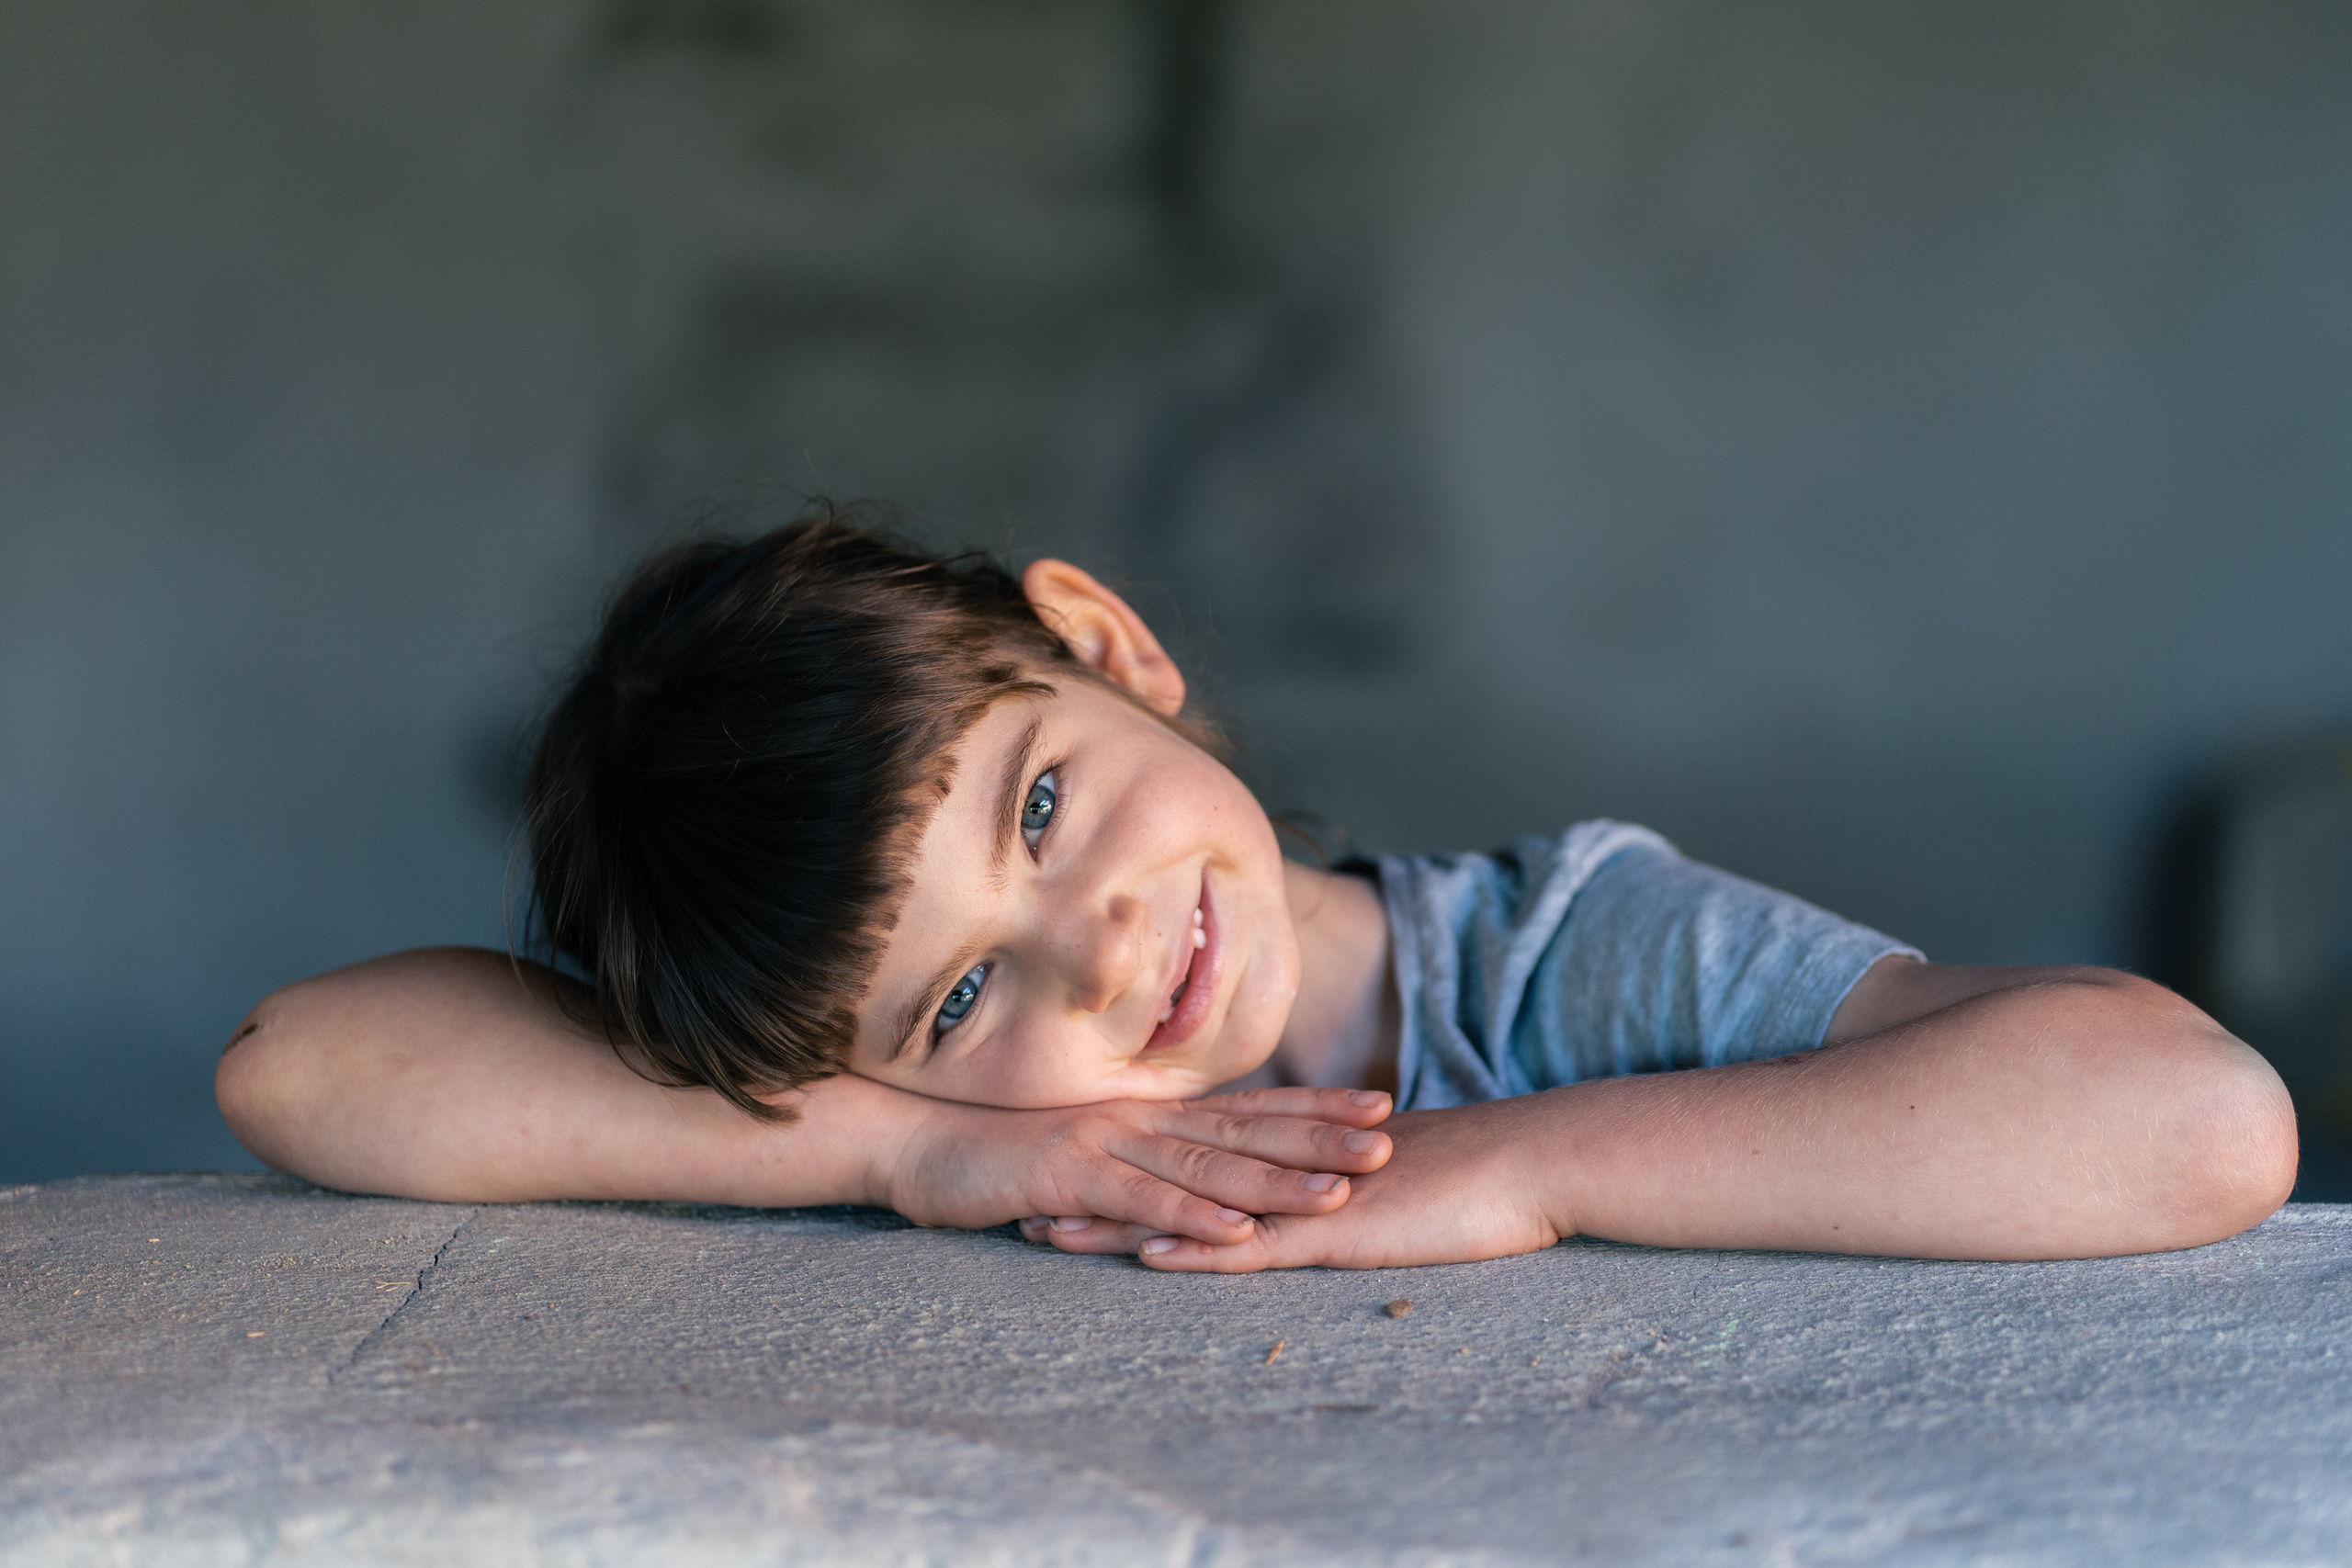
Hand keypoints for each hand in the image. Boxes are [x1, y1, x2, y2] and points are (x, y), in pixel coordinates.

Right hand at [884, 1085, 1394, 1245]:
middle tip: (1389, 1142)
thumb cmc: (997, 1153)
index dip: (1313, 1107)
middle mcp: (1137, 1120)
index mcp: (1146, 1113)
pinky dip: (1190, 1216)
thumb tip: (1193, 1170)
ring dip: (1274, 1181)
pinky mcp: (1068, 1178)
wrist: (913, 1141)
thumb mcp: (1084, 1149)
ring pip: (1205, 1166)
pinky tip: (1236, 1232)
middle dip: (1320, 1137)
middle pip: (1244, 1130)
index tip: (1379, 1105)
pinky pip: (1140, 1199)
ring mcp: (1104, 1144)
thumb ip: (1139, 1154)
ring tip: (1339, 1194)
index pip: (1245, 1107)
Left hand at [1024, 1100, 1562, 1270]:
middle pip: (1167, 1171)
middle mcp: (1281, 1167)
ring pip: (1190, 1207)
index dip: (1125, 1152)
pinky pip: (1252, 1244)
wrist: (1527, 1162)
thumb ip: (1340, 1174)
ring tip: (1046, 1226)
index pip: (1190, 1150)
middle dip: (1093, 1180)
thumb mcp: (1387, 1172)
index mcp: (1289, 1151)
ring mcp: (1301, 1196)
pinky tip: (1144, 1256)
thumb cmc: (1473, 1173)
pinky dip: (1196, 1249)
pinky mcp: (1332, 1231)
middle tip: (1019, 1185)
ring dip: (1118, 1217)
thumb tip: (1315, 1183)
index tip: (1064, 1154)